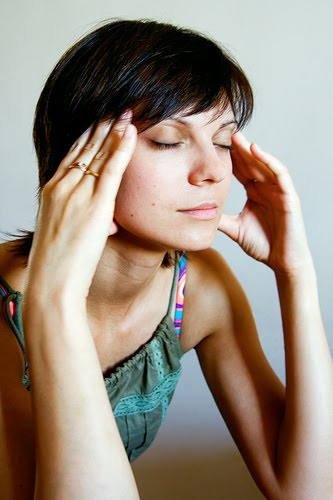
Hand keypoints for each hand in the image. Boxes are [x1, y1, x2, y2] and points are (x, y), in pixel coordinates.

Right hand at [25, 111, 136, 297]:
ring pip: (98, 154)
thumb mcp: (64, 233)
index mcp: (53, 191)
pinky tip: (130, 132)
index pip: (73, 156)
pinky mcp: (95, 206)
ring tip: (126, 112)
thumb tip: (104, 220)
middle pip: (85, 149)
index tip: (99, 123)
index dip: (88, 137)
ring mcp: (78, 194)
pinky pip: (111, 170)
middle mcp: (63, 187)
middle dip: (101, 127)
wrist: (52, 282)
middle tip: (115, 108)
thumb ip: (81, 219)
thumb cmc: (58, 265)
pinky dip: (121, 148)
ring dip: (114, 131)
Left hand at [218, 132, 312, 274]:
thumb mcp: (234, 228)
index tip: (211, 147)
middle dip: (236, 148)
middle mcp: (267, 188)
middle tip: (220, 132)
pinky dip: (268, 161)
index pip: (240, 171)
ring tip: (236, 137)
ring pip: (263, 164)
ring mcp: (278, 191)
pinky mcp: (289, 196)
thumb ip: (220, 218)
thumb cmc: (263, 245)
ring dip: (250, 150)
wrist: (282, 262)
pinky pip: (279, 174)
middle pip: (250, 163)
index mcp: (255, 193)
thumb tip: (198, 213)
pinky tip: (255, 151)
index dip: (228, 159)